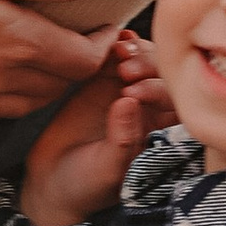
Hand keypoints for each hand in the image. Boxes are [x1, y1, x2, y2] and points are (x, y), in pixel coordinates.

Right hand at [0, 0, 113, 121]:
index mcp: (19, 47)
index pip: (83, 61)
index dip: (102, 44)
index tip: (104, 24)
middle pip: (58, 87)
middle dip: (77, 66)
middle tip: (80, 39)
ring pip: (24, 104)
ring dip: (44, 85)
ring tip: (44, 57)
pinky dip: (4, 99)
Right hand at [16, 29, 175, 225]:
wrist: (52, 183)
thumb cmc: (88, 185)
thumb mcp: (109, 169)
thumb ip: (122, 139)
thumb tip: (129, 101)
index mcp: (157, 130)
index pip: (174, 101)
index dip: (159, 89)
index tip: (132, 94)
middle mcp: (145, 108)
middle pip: (161, 74)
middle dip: (149, 66)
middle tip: (126, 71)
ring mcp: (121, 91)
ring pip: (140, 60)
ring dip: (135, 52)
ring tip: (119, 52)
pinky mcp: (97, 82)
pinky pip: (112, 59)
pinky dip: (115, 46)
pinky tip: (114, 39)